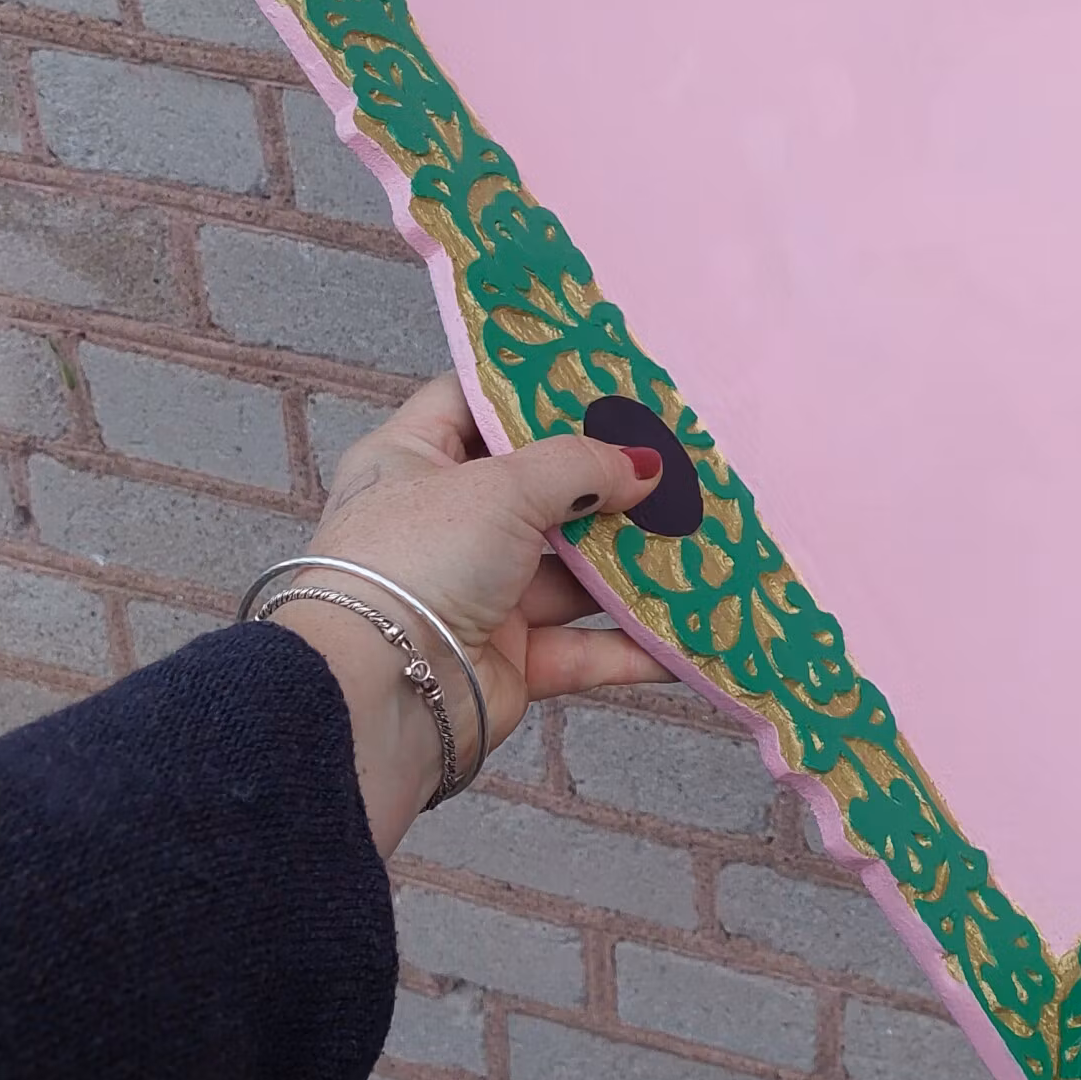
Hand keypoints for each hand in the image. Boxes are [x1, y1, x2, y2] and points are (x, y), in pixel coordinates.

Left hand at [277, 374, 672, 853]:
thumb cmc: (419, 563)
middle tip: (677, 458)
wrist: (377, 701)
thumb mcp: (501, 487)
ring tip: (704, 536)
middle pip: (539, 489)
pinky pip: (582, 647)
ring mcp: (478, 594)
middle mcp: (444, 524)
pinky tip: (692, 629)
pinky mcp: (509, 659)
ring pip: (572, 572)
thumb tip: (645, 466)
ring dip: (633, 562)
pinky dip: (634, 644)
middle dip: (608, 481)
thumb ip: (580, 466)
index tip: (606, 378)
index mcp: (412, 461)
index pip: (472, 402)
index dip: (532, 386)